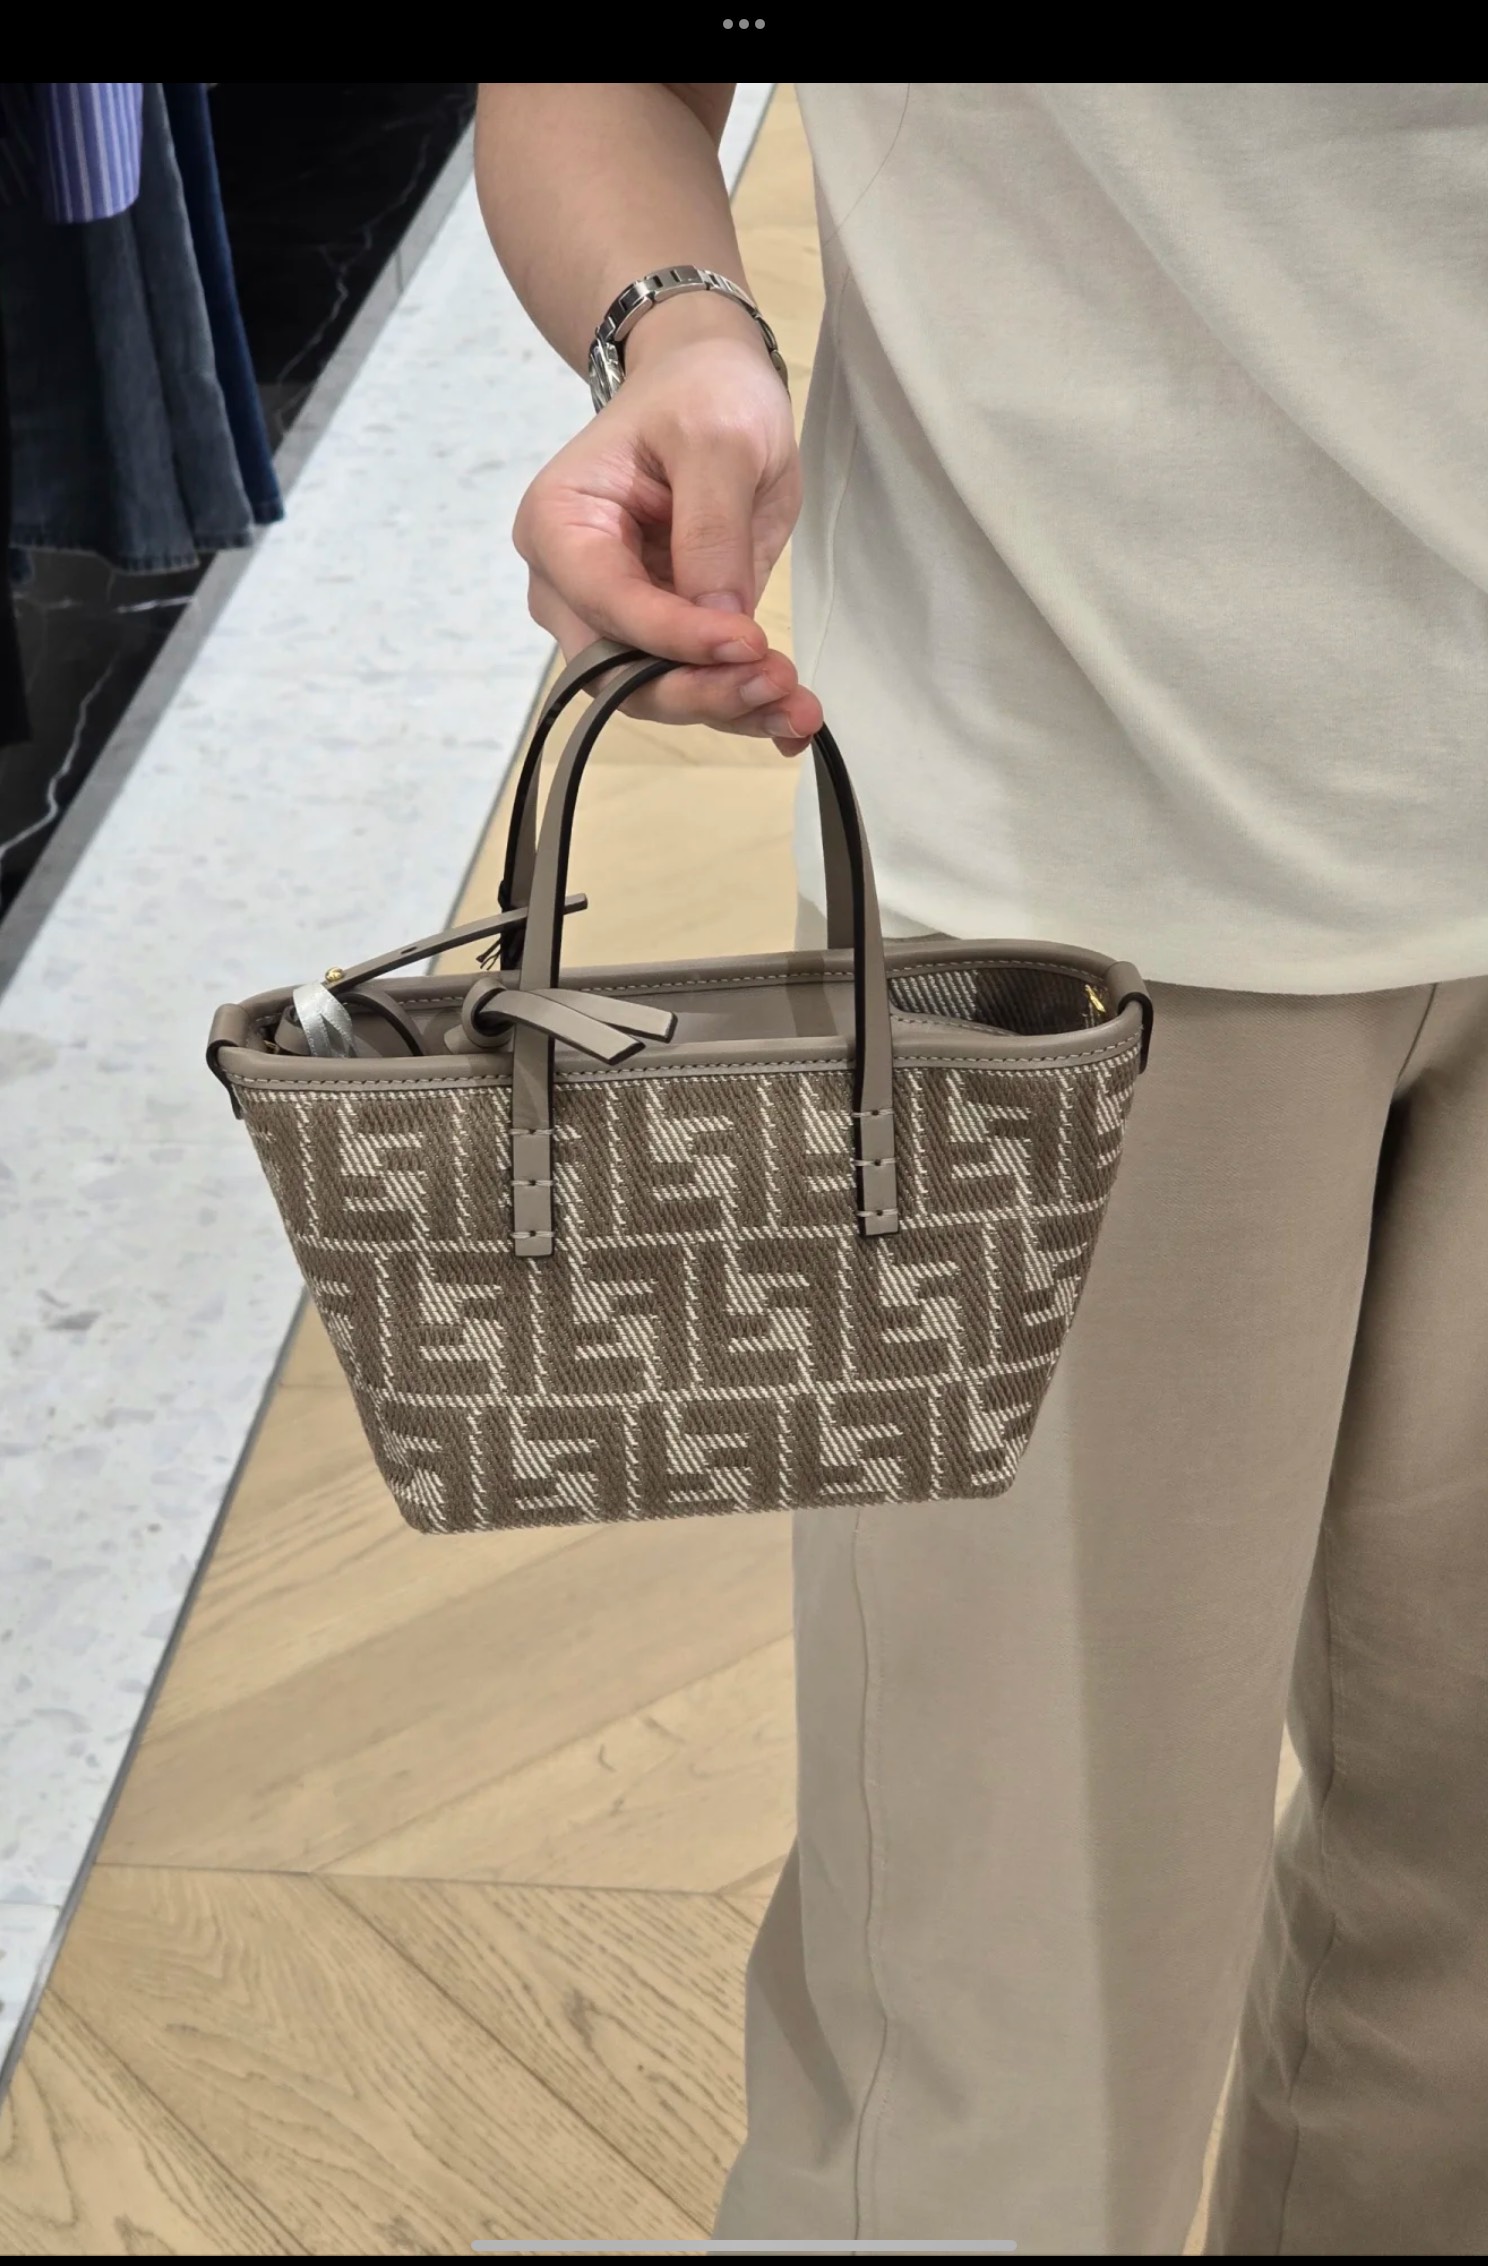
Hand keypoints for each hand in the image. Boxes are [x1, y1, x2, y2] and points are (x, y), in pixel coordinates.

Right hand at [513, 295, 821, 755]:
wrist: (710, 389)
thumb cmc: (701, 394)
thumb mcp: (717, 438)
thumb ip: (711, 528)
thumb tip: (719, 623)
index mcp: (559, 523)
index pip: (607, 601)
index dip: (674, 636)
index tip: (747, 643)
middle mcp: (569, 584)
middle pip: (617, 669)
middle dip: (700, 689)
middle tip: (778, 687)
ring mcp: (612, 616)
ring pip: (656, 690)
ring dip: (731, 708)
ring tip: (801, 709)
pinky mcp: (660, 635)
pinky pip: (692, 684)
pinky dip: (742, 706)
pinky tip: (793, 724)